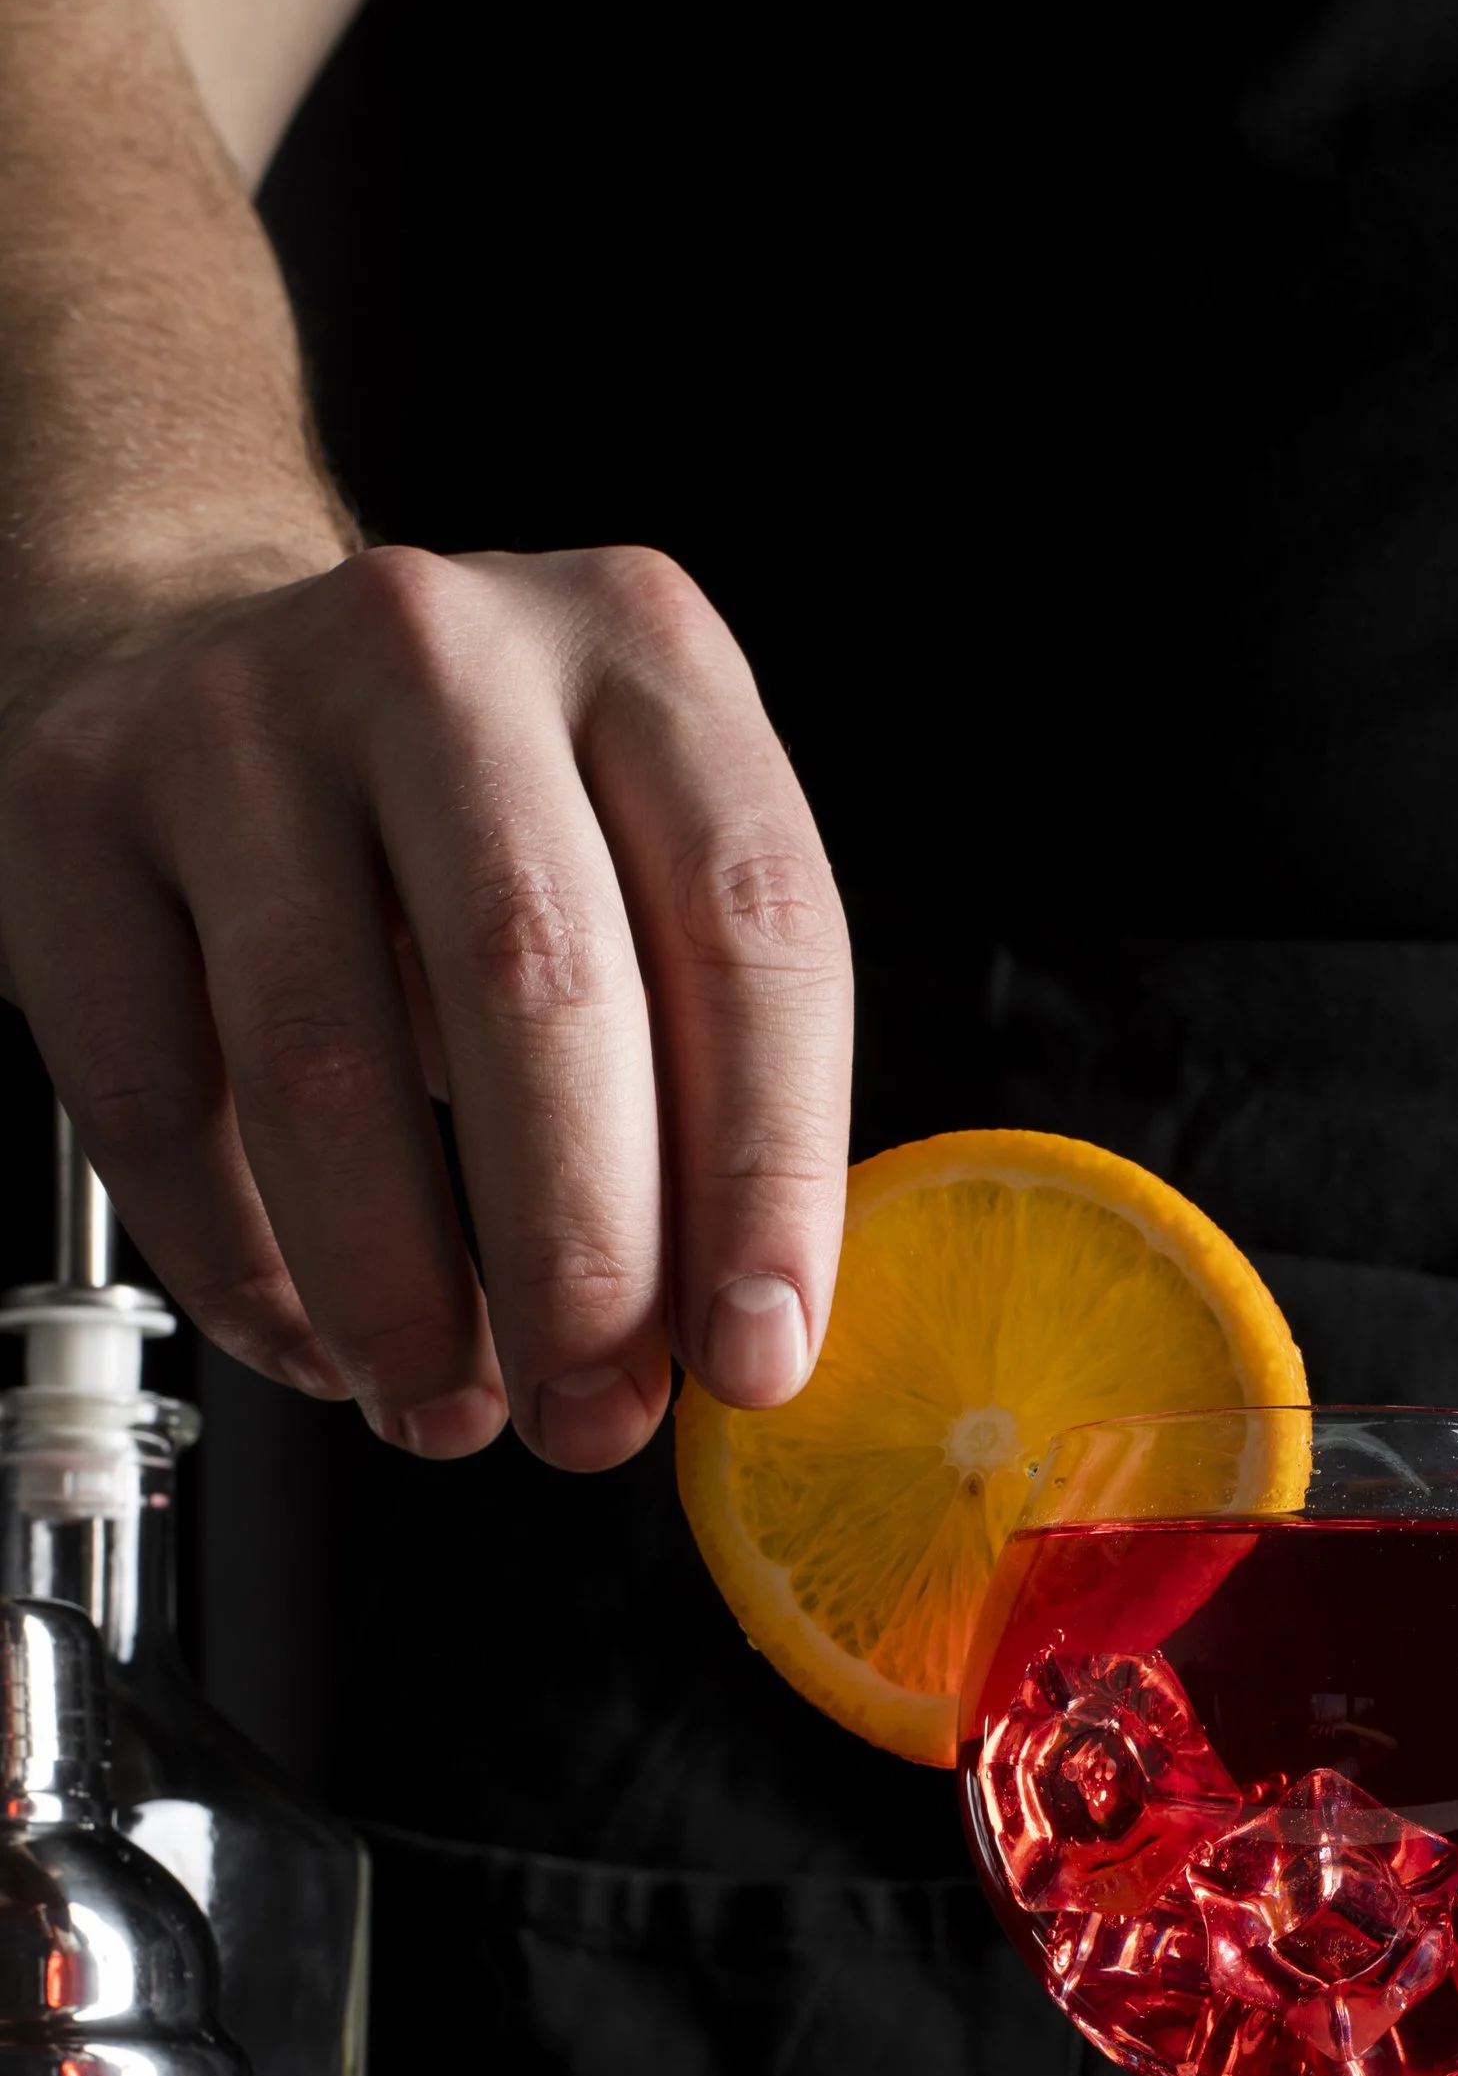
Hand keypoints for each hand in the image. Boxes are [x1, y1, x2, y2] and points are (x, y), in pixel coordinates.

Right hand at [0, 543, 851, 1467]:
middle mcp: (443, 657)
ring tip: (451, 1408)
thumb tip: (731, 1338)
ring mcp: (239, 718)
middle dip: (581, 1257)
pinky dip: (245, 1267)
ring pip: (324, 1060)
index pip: (751, 928)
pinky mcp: (74, 811)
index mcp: (644, 657)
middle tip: (593, 1417)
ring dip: (401, 1289)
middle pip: (537, 984)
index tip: (756, 1354)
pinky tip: (315, 1344)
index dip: (765, 1174)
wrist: (199, 662)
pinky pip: (156, 1096)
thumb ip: (702, 1070)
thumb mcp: (632, 876)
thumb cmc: (459, 824)